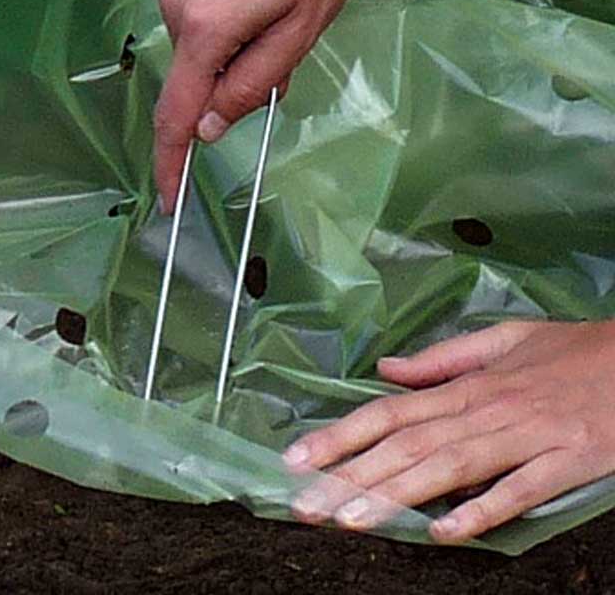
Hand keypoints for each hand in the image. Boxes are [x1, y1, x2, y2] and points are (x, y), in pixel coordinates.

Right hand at [153, 0, 405, 212]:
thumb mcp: (299, 35)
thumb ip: (249, 88)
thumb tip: (205, 130)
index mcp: (204, 28)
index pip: (176, 112)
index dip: (172, 161)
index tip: (171, 198)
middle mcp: (176, 8)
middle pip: (192, 81)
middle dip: (229, 92)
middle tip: (285, 61)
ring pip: (200, 54)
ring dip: (235, 60)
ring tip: (285, 22)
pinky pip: (202, 27)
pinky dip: (229, 36)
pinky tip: (268, 6)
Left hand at [283, 320, 614, 542]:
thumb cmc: (572, 352)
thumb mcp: (503, 340)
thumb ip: (442, 360)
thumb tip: (387, 369)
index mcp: (468, 385)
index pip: (390, 410)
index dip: (341, 434)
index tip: (299, 456)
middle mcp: (487, 411)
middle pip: (407, 444)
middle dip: (350, 474)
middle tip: (305, 502)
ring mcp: (526, 439)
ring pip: (449, 468)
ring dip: (396, 494)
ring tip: (351, 518)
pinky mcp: (566, 464)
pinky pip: (518, 492)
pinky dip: (481, 511)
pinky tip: (445, 533)